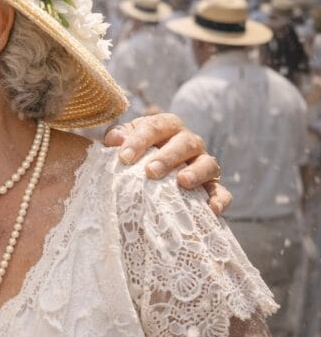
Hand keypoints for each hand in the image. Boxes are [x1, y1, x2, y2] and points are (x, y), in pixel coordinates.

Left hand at [103, 113, 229, 214]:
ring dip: (197, 172)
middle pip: (185, 143)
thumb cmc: (136, 153)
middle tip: (151, 172)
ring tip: (183, 182)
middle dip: (168, 157)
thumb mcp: (125, 141)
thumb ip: (118, 138)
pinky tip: (211, 209)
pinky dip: (219, 199)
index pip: (155, 127)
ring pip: (208, 163)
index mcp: (166, 126)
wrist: (152, 173)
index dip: (139, 140)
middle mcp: (188, 142)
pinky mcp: (212, 186)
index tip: (124, 157)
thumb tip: (115, 139)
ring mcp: (203, 163)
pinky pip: (221, 192)